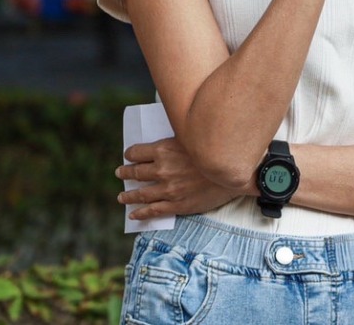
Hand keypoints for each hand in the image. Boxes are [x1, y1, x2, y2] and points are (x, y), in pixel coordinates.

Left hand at [116, 136, 236, 220]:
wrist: (233, 173)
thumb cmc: (214, 152)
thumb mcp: (190, 139)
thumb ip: (173, 143)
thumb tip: (161, 146)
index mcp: (163, 150)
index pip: (136, 152)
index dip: (130, 154)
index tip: (128, 156)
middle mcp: (162, 170)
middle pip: (136, 172)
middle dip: (125, 173)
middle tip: (120, 173)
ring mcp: (168, 189)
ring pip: (140, 194)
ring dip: (128, 195)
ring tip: (121, 196)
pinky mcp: (176, 205)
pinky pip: (153, 210)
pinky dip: (140, 213)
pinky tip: (133, 214)